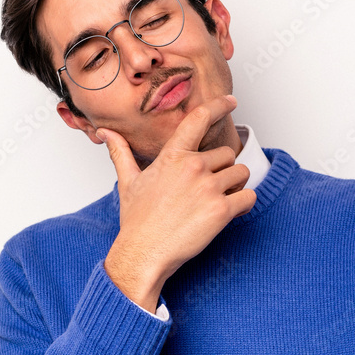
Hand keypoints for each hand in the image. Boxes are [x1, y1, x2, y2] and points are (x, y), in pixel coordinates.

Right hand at [97, 95, 255, 309]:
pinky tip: (228, 213)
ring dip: (235, 186)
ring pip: (241, 173)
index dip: (217, 106)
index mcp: (172, 156)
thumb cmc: (136, 221)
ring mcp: (209, 187)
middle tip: (207, 189)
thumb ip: (121, 152)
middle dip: (223, 169)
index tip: (230, 101)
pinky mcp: (222, 210)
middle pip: (228, 153)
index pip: (198, 119)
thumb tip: (105, 132)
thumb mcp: (128, 181)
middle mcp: (193, 166)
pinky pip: (249, 197)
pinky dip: (244, 205)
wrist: (143, 253)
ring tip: (215, 202)